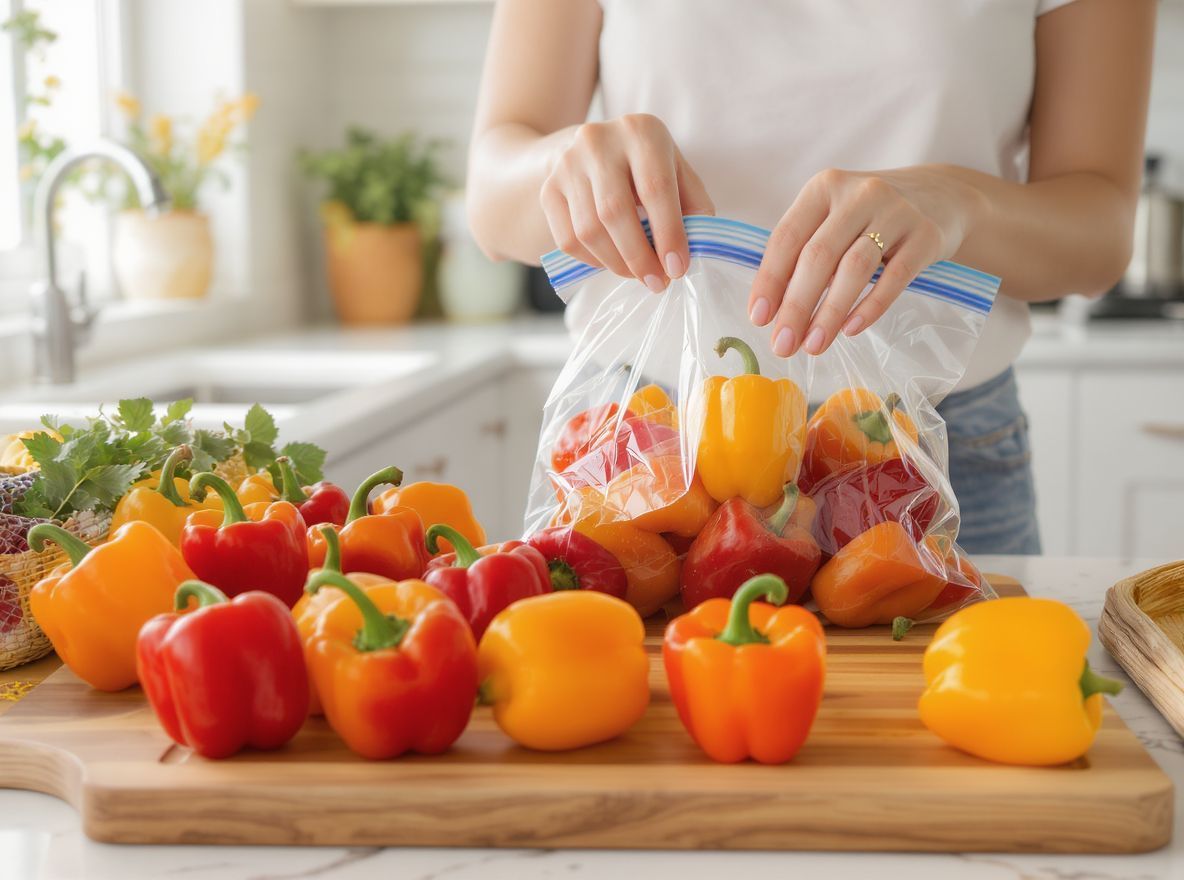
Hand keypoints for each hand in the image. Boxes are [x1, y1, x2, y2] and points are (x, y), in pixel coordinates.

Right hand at [541, 114, 714, 291]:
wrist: (593, 150)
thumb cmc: (646, 167)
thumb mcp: (677, 172)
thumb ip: (693, 206)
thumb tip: (696, 250)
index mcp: (641, 131)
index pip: (655, 187)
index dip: (668, 233)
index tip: (677, 268)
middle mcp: (598, 141)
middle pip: (615, 212)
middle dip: (639, 257)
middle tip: (657, 282)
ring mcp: (567, 164)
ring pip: (588, 231)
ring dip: (616, 264)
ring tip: (637, 275)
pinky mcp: (549, 189)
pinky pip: (567, 239)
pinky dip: (592, 262)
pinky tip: (612, 263)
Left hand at [748, 167, 985, 356]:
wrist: (939, 198)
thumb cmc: (868, 219)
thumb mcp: (833, 221)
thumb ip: (804, 255)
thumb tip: (773, 313)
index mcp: (824, 188)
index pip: (787, 237)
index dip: (770, 280)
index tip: (759, 319)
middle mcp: (859, 194)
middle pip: (819, 255)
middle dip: (796, 305)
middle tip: (783, 344)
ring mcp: (896, 212)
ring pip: (855, 268)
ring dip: (830, 312)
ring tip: (814, 345)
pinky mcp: (927, 235)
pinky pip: (895, 277)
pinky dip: (870, 307)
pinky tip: (851, 330)